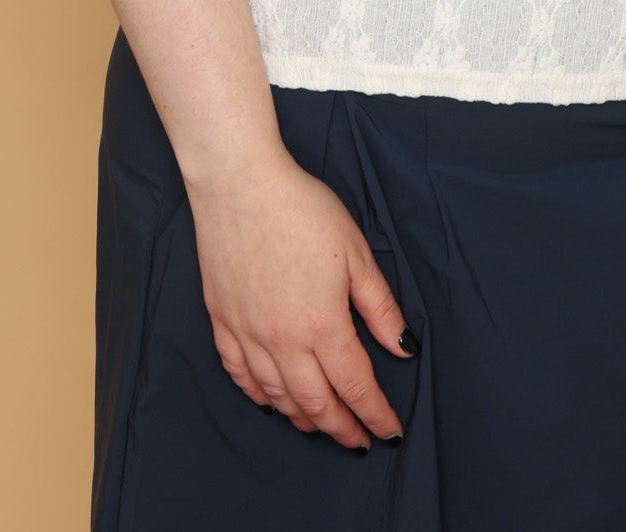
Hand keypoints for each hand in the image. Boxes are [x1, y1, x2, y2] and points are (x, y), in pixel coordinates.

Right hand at [186, 150, 415, 444]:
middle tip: (359, 441)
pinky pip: (240, 376)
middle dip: (341, 428)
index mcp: (322, 324)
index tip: (390, 431)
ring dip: (302, 418)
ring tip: (321, 425)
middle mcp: (283, 341)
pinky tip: (271, 400)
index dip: (375, 414)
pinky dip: (259, 396)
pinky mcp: (223, 323)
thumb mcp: (356, 253)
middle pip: (316, 403)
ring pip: (277, 397)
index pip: (355, 386)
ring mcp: (248, 335)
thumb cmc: (302, 210)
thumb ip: (379, 307)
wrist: (240, 184)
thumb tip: (402, 348)